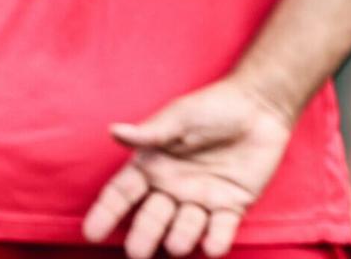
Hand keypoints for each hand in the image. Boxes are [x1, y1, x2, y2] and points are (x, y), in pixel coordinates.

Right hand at [82, 77, 295, 257]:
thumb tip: (114, 131)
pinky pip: (221, 230)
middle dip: (144, 235)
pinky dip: (216, 241)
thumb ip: (150, 132)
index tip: (91, 232)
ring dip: (181, 238)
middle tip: (137, 252)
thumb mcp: (179, 117)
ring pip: (185, 229)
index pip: (122, 194)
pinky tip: (212, 246)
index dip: (106, 213)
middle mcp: (172, 189)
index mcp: (152, 166)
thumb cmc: (212, 107)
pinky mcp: (231, 206)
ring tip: (177, 243)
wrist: (258, 106)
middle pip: (151, 219)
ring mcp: (201, 200)